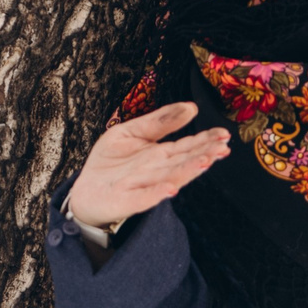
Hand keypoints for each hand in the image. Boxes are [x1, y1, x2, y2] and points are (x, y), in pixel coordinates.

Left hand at [65, 102, 229, 231]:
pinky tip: (170, 188)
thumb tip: (191, 106)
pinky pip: (143, 197)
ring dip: (187, 171)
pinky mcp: (126, 200)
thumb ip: (159, 121)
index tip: (223, 134)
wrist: (85, 191)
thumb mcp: (131, 132)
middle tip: (223, 148)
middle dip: (203, 154)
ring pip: (169, 177)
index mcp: (160, 154)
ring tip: (204, 162)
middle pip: (183, 161)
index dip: (205, 140)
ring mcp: (142, 186)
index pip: (187, 146)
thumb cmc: (110, 163)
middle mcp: (156, 170)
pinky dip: (156, 193)